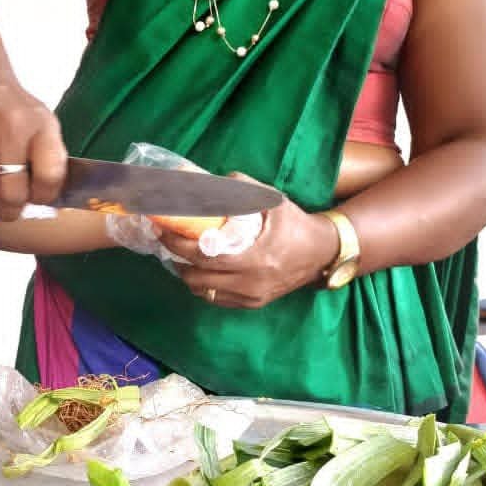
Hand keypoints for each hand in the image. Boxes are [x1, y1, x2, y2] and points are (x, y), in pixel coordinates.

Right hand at [0, 58, 66, 222]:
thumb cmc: (12, 107)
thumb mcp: (42, 123)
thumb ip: (46, 158)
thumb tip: (42, 202)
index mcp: (42, 126)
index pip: (50, 176)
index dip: (42, 197)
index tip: (33, 199)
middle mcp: (13, 125)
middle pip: (12, 190)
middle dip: (7, 211)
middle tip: (3, 212)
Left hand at [155, 190, 339, 309]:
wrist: (322, 254)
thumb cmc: (296, 225)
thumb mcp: (274, 202)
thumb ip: (244, 189)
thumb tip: (213, 181)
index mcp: (254, 258)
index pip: (203, 257)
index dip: (178, 246)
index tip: (163, 232)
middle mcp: (251, 283)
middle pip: (198, 279)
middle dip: (177, 261)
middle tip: (168, 242)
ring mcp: (252, 296)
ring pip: (205, 293)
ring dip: (189, 276)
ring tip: (182, 257)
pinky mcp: (254, 303)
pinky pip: (219, 300)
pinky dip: (204, 287)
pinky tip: (201, 271)